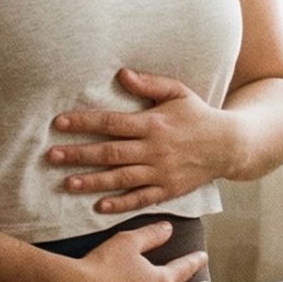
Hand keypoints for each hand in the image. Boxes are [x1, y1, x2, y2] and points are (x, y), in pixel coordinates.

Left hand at [46, 68, 244, 215]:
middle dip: (79, 154)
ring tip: (68, 183)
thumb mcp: (178, 92)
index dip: (84, 122)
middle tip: (52, 156)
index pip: (112, 122)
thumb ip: (149, 83)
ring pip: (121, 178)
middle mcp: (154, 149)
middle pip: (110, 152)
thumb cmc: (198, 115)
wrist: (230, 145)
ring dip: (93, 181)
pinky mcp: (168, 190)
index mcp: (153, 123)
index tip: (59, 123)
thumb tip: (121, 74)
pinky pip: (141, 198)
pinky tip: (100, 207)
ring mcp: (161, 172)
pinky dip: (121, 204)